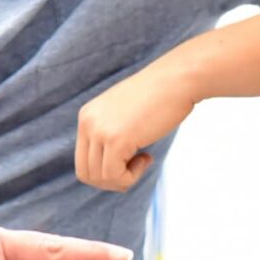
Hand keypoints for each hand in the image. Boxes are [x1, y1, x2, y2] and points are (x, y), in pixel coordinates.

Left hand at [75, 61, 197, 191]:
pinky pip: (115, 176)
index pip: (82, 161)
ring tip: (143, 159)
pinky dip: (132, 177)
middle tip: (136, 166)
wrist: (177, 80)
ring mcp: (99, 131)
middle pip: (86, 174)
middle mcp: (87, 123)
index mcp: (86, 116)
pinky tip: (147, 157)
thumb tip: (108, 166)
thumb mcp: (124, 113)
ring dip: (124, 178)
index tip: (129, 161)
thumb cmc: (160, 96)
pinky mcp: (116, 140)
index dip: (106, 171)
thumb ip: (110, 132)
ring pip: (100, 178)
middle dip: (113, 180)